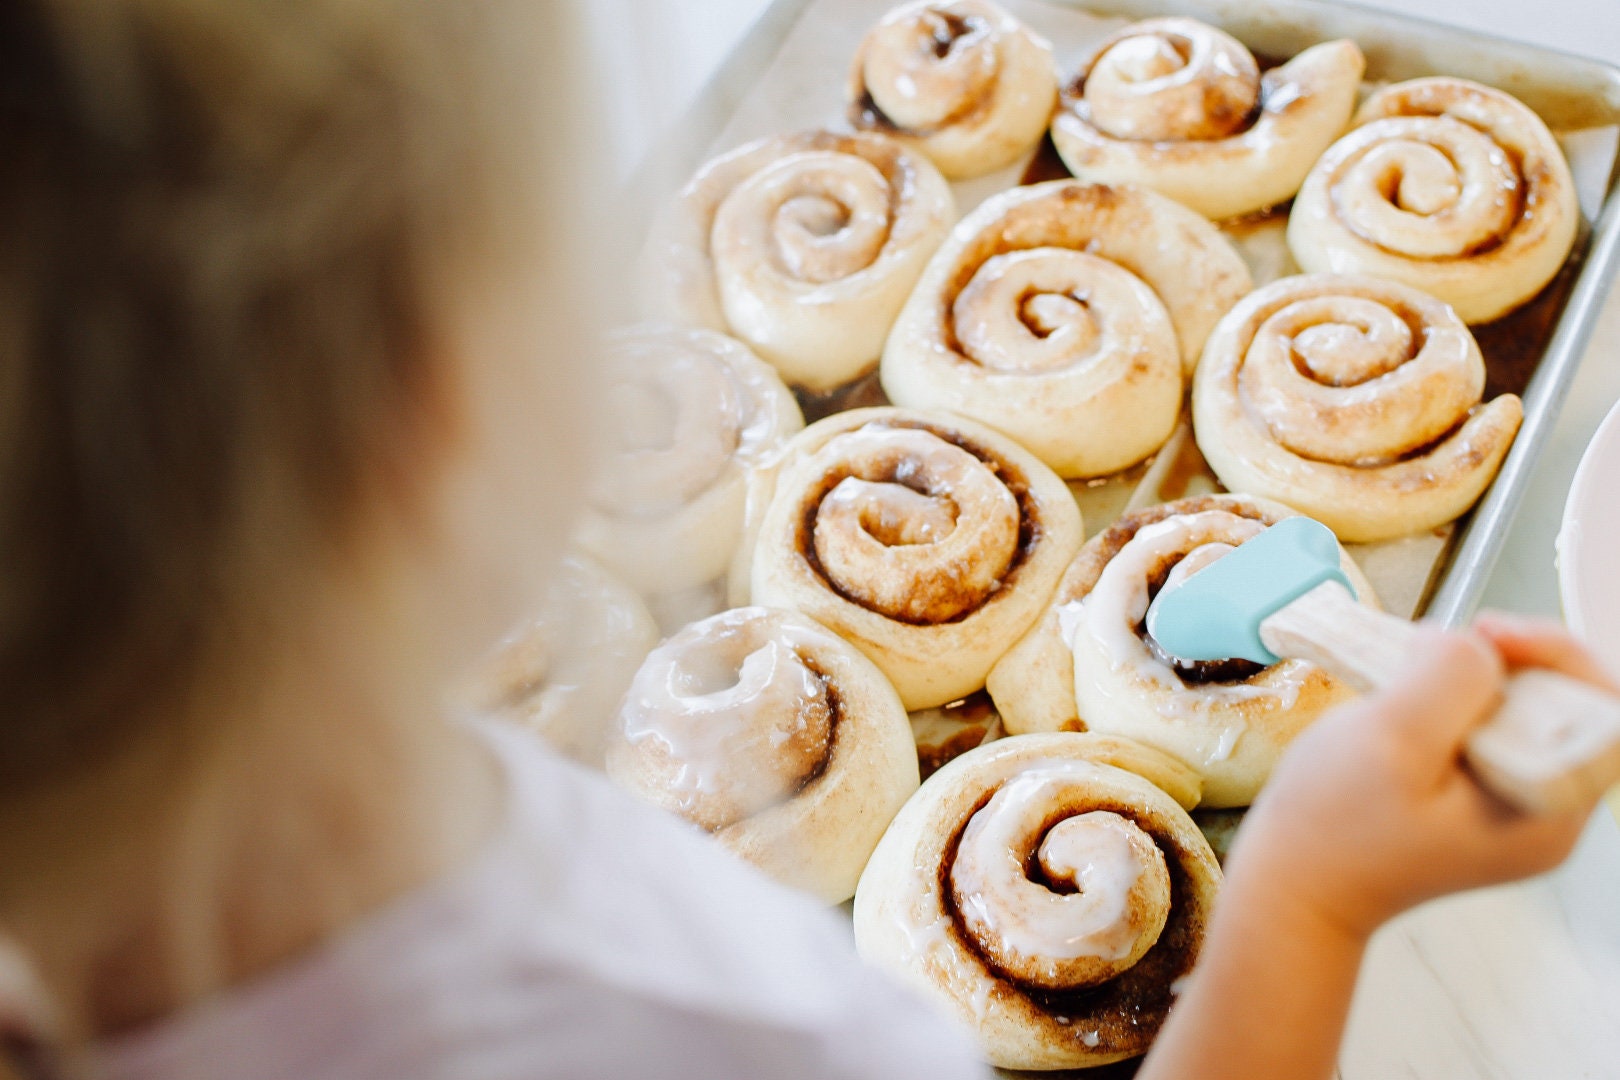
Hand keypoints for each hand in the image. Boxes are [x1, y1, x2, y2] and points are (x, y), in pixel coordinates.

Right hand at [1229, 613, 1616, 940]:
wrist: (1294, 886)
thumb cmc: (1331, 828)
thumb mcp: (1390, 739)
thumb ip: (1449, 679)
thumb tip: (1476, 644)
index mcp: (1545, 812)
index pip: (1600, 711)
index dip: (1553, 654)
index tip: (1484, 632)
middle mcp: (1547, 816)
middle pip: (1565, 705)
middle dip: (1506, 661)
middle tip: (1435, 649)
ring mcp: (1515, 811)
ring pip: (1524, 713)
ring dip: (1472, 679)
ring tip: (1409, 675)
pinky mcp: (1481, 801)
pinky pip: (1490, 732)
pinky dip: (1452, 701)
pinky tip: (1408, 701)